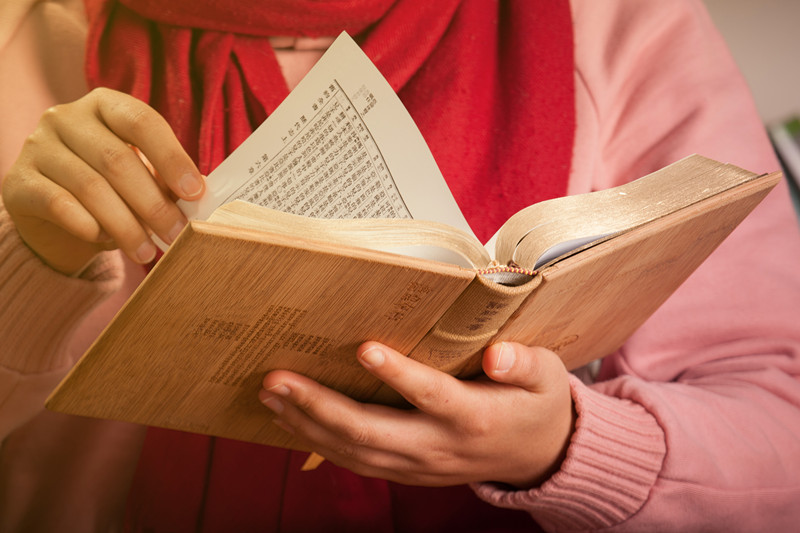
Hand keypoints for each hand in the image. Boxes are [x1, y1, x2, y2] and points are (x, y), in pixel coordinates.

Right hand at [1, 88, 204, 274]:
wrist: (53, 214)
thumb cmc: (110, 188)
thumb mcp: (141, 176)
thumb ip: (165, 179)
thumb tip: (198, 195)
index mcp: (105, 105)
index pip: (142, 121)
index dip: (172, 158)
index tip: (196, 192)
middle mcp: (66, 117)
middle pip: (117, 160)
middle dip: (153, 203)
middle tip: (176, 234)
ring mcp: (37, 146)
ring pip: (90, 187)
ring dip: (126, 225)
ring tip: (148, 251)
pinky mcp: (18, 181)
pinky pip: (59, 205)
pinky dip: (90, 227)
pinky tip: (108, 242)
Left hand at [259, 342, 575, 488]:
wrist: (535, 457)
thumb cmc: (535, 405)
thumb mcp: (546, 378)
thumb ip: (525, 364)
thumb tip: (498, 356)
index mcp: (476, 418)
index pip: (433, 396)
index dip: (399, 375)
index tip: (363, 348)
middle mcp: (441, 447)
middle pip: (373, 433)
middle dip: (321, 406)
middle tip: (278, 378)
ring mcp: (420, 466)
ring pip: (356, 452)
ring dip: (308, 424)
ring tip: (271, 394)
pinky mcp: (406, 471)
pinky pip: (355, 462)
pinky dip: (318, 442)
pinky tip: (290, 418)